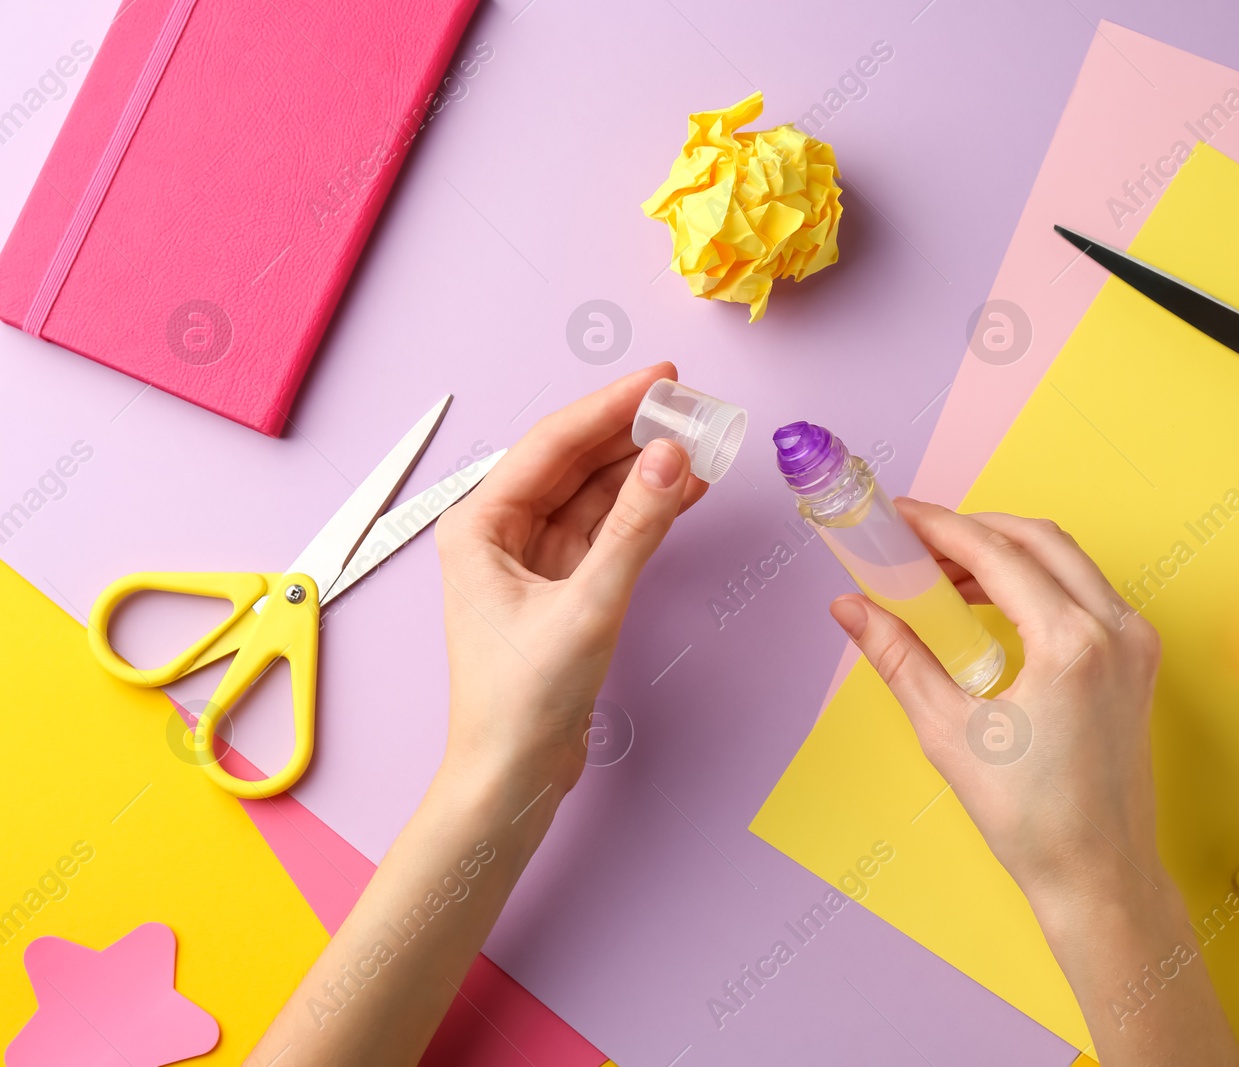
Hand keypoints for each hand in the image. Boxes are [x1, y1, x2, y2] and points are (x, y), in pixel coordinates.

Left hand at [434, 362, 704, 795]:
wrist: (512, 777)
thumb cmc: (523, 701)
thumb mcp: (589, 606)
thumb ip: (635, 528)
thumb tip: (671, 458)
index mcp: (481, 525)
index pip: (554, 444)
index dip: (612, 406)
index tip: (663, 379)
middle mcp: (501, 534)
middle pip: (575, 461)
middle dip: (634, 433)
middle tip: (692, 407)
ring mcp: (533, 561)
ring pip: (596, 494)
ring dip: (645, 470)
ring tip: (700, 444)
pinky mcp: (562, 589)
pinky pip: (607, 530)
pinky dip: (645, 511)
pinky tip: (684, 492)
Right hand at [829, 501, 1238, 1063]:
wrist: (1099, 874)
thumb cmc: (1031, 819)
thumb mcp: (948, 732)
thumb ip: (899, 656)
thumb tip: (851, 608)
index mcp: (1072, 644)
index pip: (996, 553)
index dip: (939, 527)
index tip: (898, 517)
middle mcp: (1116, 630)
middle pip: (1037, 539)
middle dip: (972, 530)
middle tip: (916, 542)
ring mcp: (1135, 642)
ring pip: (1065, 560)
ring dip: (1004, 553)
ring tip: (942, 575)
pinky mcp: (1138, 659)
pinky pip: (1083, 591)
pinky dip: (1035, 581)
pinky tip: (989, 603)